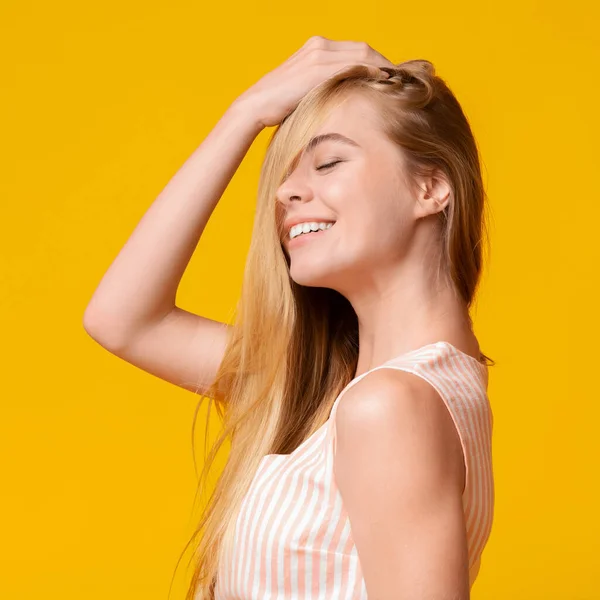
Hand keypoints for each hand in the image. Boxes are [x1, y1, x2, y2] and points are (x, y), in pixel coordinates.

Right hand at [235, 36, 394, 127]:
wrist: (256, 106)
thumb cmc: (280, 105)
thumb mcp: (307, 91)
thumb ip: (327, 86)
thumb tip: (348, 98)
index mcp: (317, 48)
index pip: (357, 51)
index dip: (379, 62)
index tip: (394, 78)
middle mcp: (319, 46)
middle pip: (364, 50)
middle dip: (386, 64)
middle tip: (404, 80)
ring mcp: (318, 55)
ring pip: (361, 55)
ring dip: (383, 67)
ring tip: (399, 82)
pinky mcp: (315, 68)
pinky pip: (350, 66)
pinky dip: (370, 71)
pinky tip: (383, 82)